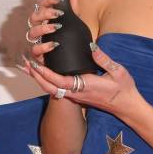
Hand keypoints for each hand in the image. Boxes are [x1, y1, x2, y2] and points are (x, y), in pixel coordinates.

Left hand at [19, 43, 143, 120]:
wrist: (127, 106)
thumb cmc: (124, 89)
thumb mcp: (118, 71)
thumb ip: (104, 59)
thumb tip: (91, 46)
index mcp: (86, 86)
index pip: (60, 81)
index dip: (46, 73)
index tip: (35, 64)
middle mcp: (78, 93)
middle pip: (51, 87)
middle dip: (37, 76)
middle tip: (25, 64)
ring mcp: (78, 96)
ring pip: (54, 89)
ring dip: (41, 79)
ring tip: (30, 68)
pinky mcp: (79, 96)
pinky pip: (59, 90)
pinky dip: (49, 82)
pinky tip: (45, 75)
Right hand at [27, 0, 74, 61]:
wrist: (67, 58)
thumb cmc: (66, 38)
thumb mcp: (72, 23)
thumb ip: (73, 11)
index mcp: (44, 19)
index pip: (41, 6)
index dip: (48, 0)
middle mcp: (37, 28)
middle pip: (34, 16)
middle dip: (45, 13)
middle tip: (58, 13)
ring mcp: (35, 41)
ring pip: (32, 32)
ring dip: (44, 28)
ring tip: (56, 27)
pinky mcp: (36, 54)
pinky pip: (35, 49)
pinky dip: (44, 47)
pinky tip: (54, 45)